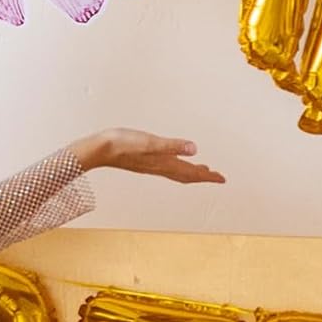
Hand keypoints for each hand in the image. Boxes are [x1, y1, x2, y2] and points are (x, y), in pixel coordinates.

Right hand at [69, 129, 224, 184]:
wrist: (97, 149)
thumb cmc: (121, 144)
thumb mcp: (150, 142)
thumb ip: (172, 145)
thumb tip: (195, 149)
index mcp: (163, 163)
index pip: (191, 172)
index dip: (208, 176)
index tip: (223, 179)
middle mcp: (159, 167)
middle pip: (186, 175)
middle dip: (203, 176)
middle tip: (218, 176)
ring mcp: (151, 165)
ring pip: (177, 172)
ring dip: (192, 172)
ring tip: (203, 170)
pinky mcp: (143, 161)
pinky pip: (167, 167)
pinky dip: (178, 167)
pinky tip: (175, 161)